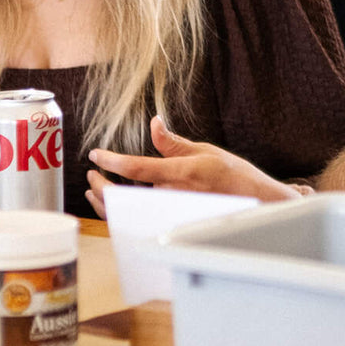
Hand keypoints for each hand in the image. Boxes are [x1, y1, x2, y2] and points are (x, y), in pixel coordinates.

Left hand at [85, 116, 299, 216]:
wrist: (253, 204)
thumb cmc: (232, 175)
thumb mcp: (203, 150)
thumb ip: (173, 142)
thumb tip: (154, 122)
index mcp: (181, 173)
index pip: (137, 168)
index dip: (111, 161)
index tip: (95, 154)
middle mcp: (172, 195)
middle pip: (124, 196)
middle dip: (100, 185)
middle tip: (91, 172)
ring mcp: (170, 213)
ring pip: (127, 212)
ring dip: (105, 202)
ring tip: (94, 189)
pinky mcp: (169, 223)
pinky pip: (137, 221)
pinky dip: (119, 213)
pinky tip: (114, 204)